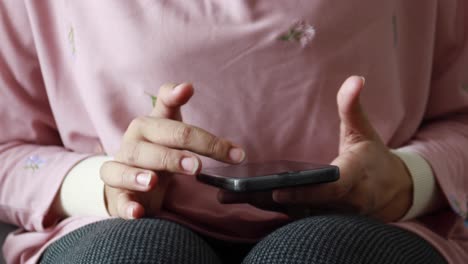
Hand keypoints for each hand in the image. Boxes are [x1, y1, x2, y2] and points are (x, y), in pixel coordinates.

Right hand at [100, 83, 245, 218]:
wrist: (126, 181)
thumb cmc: (155, 150)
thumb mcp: (167, 128)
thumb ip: (175, 106)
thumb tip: (187, 85)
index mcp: (148, 126)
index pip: (165, 111)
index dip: (174, 98)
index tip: (187, 90)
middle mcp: (132, 144)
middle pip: (151, 147)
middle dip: (173, 156)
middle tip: (197, 166)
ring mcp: (121, 170)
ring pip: (123, 169)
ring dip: (138, 175)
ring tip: (154, 181)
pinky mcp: (117, 196)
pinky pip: (118, 201)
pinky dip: (125, 207)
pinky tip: (137, 213)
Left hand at [219, 76, 412, 221]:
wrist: (390, 191)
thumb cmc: (373, 158)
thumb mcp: (364, 131)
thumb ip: (353, 108)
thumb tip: (356, 79)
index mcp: (355, 179)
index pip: (328, 189)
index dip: (304, 192)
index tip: (278, 190)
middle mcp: (342, 203)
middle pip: (301, 206)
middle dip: (266, 199)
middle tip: (231, 192)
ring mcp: (329, 214)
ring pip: (291, 213)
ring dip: (259, 204)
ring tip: (225, 194)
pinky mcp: (318, 217)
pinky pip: (290, 214)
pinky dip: (265, 206)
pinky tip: (239, 198)